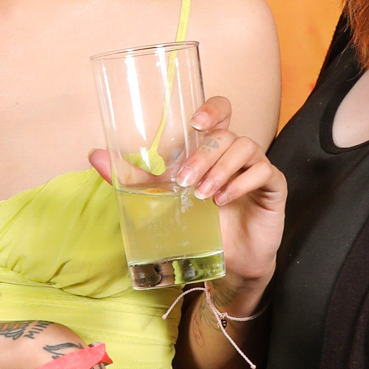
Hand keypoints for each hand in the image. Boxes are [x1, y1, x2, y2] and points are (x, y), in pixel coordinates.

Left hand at [91, 95, 284, 295]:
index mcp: (212, 148)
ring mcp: (256, 167)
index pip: (221, 111)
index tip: (196, 123)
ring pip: (245, 147)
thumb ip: (132, 177)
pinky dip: (241, 183)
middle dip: (203, 156)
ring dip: (220, 170)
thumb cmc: (200, 224)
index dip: (212, 108)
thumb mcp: (161, 198)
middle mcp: (236, 152)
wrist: (230, 260)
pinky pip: (264, 171)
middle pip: (225, 134)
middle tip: (186, 183)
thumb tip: (94, 155)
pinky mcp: (273, 187)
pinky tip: (224, 200)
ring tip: (204, 196)